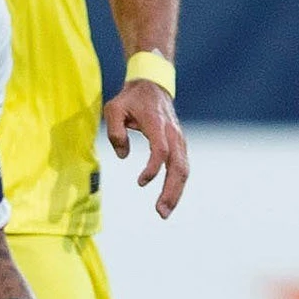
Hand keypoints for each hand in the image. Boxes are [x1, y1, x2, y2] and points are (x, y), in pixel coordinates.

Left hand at [103, 81, 188, 217]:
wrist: (153, 85)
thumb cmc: (131, 99)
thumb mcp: (114, 108)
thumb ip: (115, 131)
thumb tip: (123, 156)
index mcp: (158, 124)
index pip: (161, 150)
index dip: (153, 168)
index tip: (140, 182)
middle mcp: (173, 133)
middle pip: (179, 166)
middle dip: (171, 191)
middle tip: (161, 212)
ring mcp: (179, 139)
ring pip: (184, 169)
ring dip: (176, 192)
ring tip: (164, 212)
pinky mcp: (179, 145)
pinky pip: (182, 167)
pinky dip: (177, 185)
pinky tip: (169, 200)